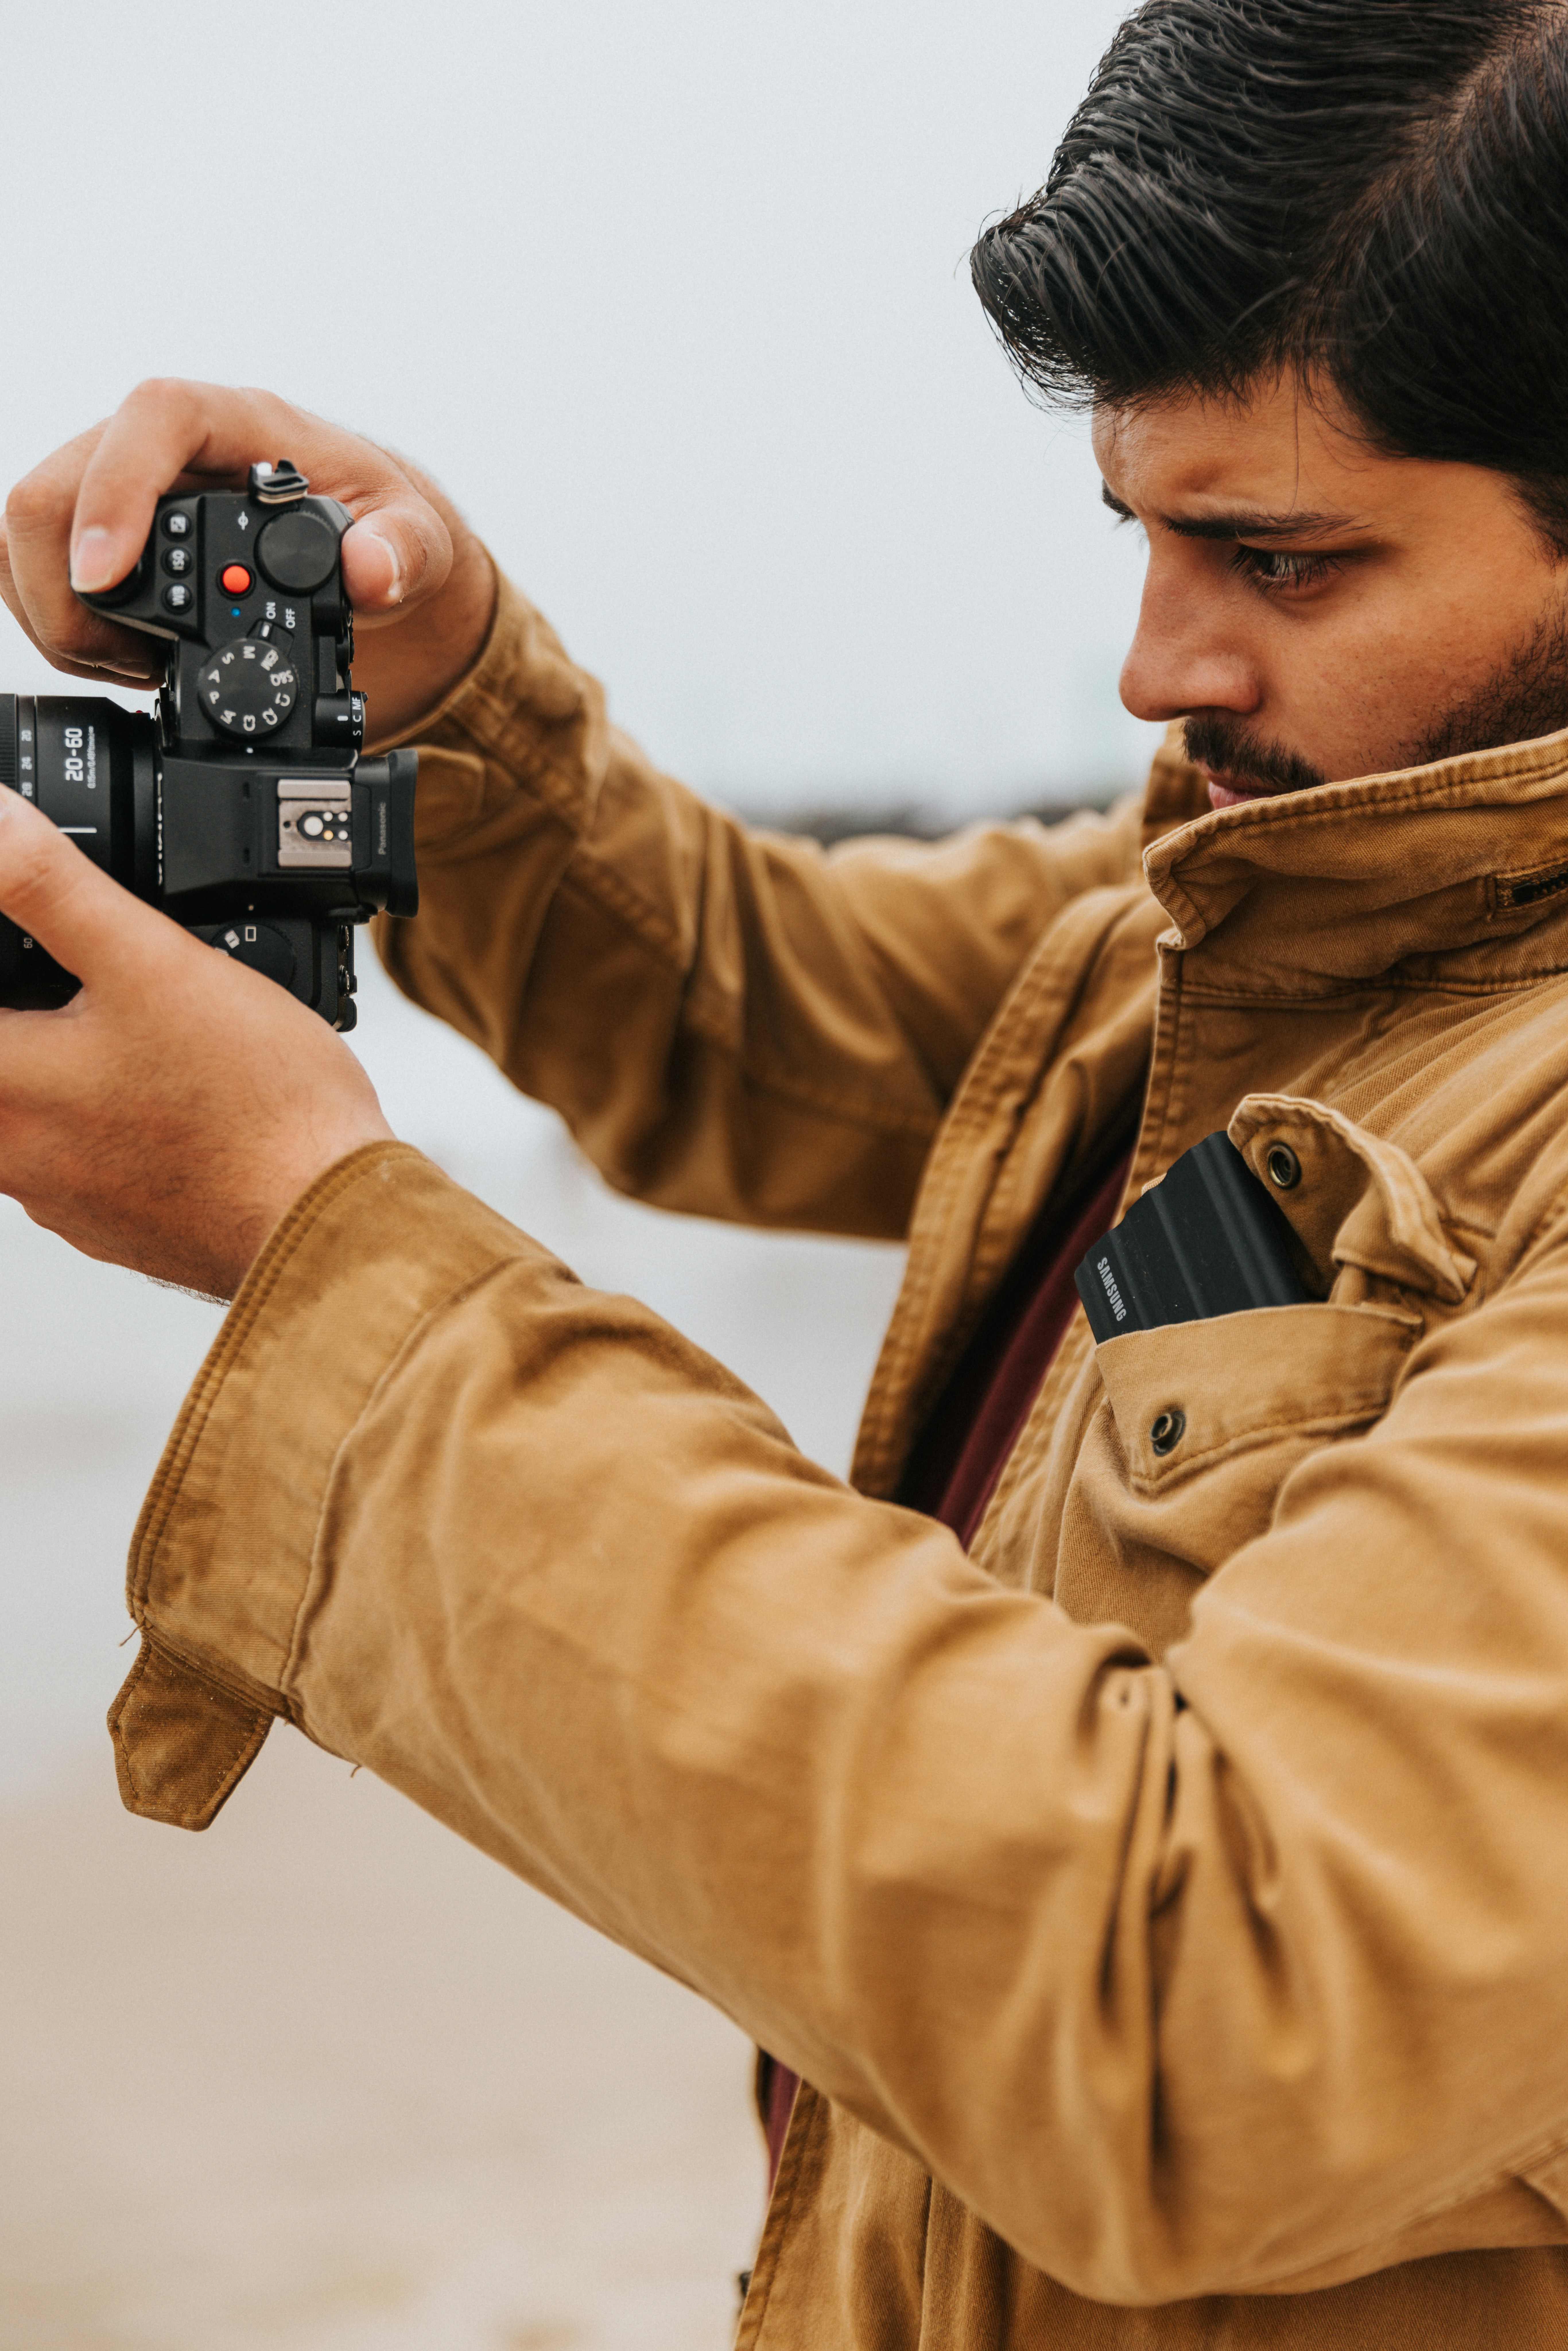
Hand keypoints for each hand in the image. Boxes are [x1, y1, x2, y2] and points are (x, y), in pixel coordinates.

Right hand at [0, 380, 496, 744]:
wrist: (364, 540)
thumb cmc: (377, 520)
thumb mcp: (414, 535)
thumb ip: (402, 551)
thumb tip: (370, 571)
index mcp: (236, 422)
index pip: (152, 419)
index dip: (115, 492)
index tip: (104, 577)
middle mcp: (164, 445)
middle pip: (57, 487)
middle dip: (70, 590)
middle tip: (134, 658)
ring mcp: (122, 486)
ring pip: (30, 533)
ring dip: (62, 616)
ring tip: (138, 665)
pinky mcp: (103, 529)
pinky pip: (35, 565)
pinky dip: (61, 624)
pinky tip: (125, 659)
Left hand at [0, 789, 391, 1297]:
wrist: (328, 1217)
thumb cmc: (255, 1106)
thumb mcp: (154, 960)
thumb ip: (53, 886)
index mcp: (4, 1086)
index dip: (1, 966)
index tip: (25, 953)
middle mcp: (15, 1154)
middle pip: (6, 1062)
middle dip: (32, 1011)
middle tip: (74, 981)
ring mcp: (64, 1197)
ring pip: (30, 1114)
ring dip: (63, 1066)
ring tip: (132, 1030)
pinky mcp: (115, 1222)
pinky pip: (84, 1157)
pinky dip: (108, 1117)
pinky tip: (166, 1094)